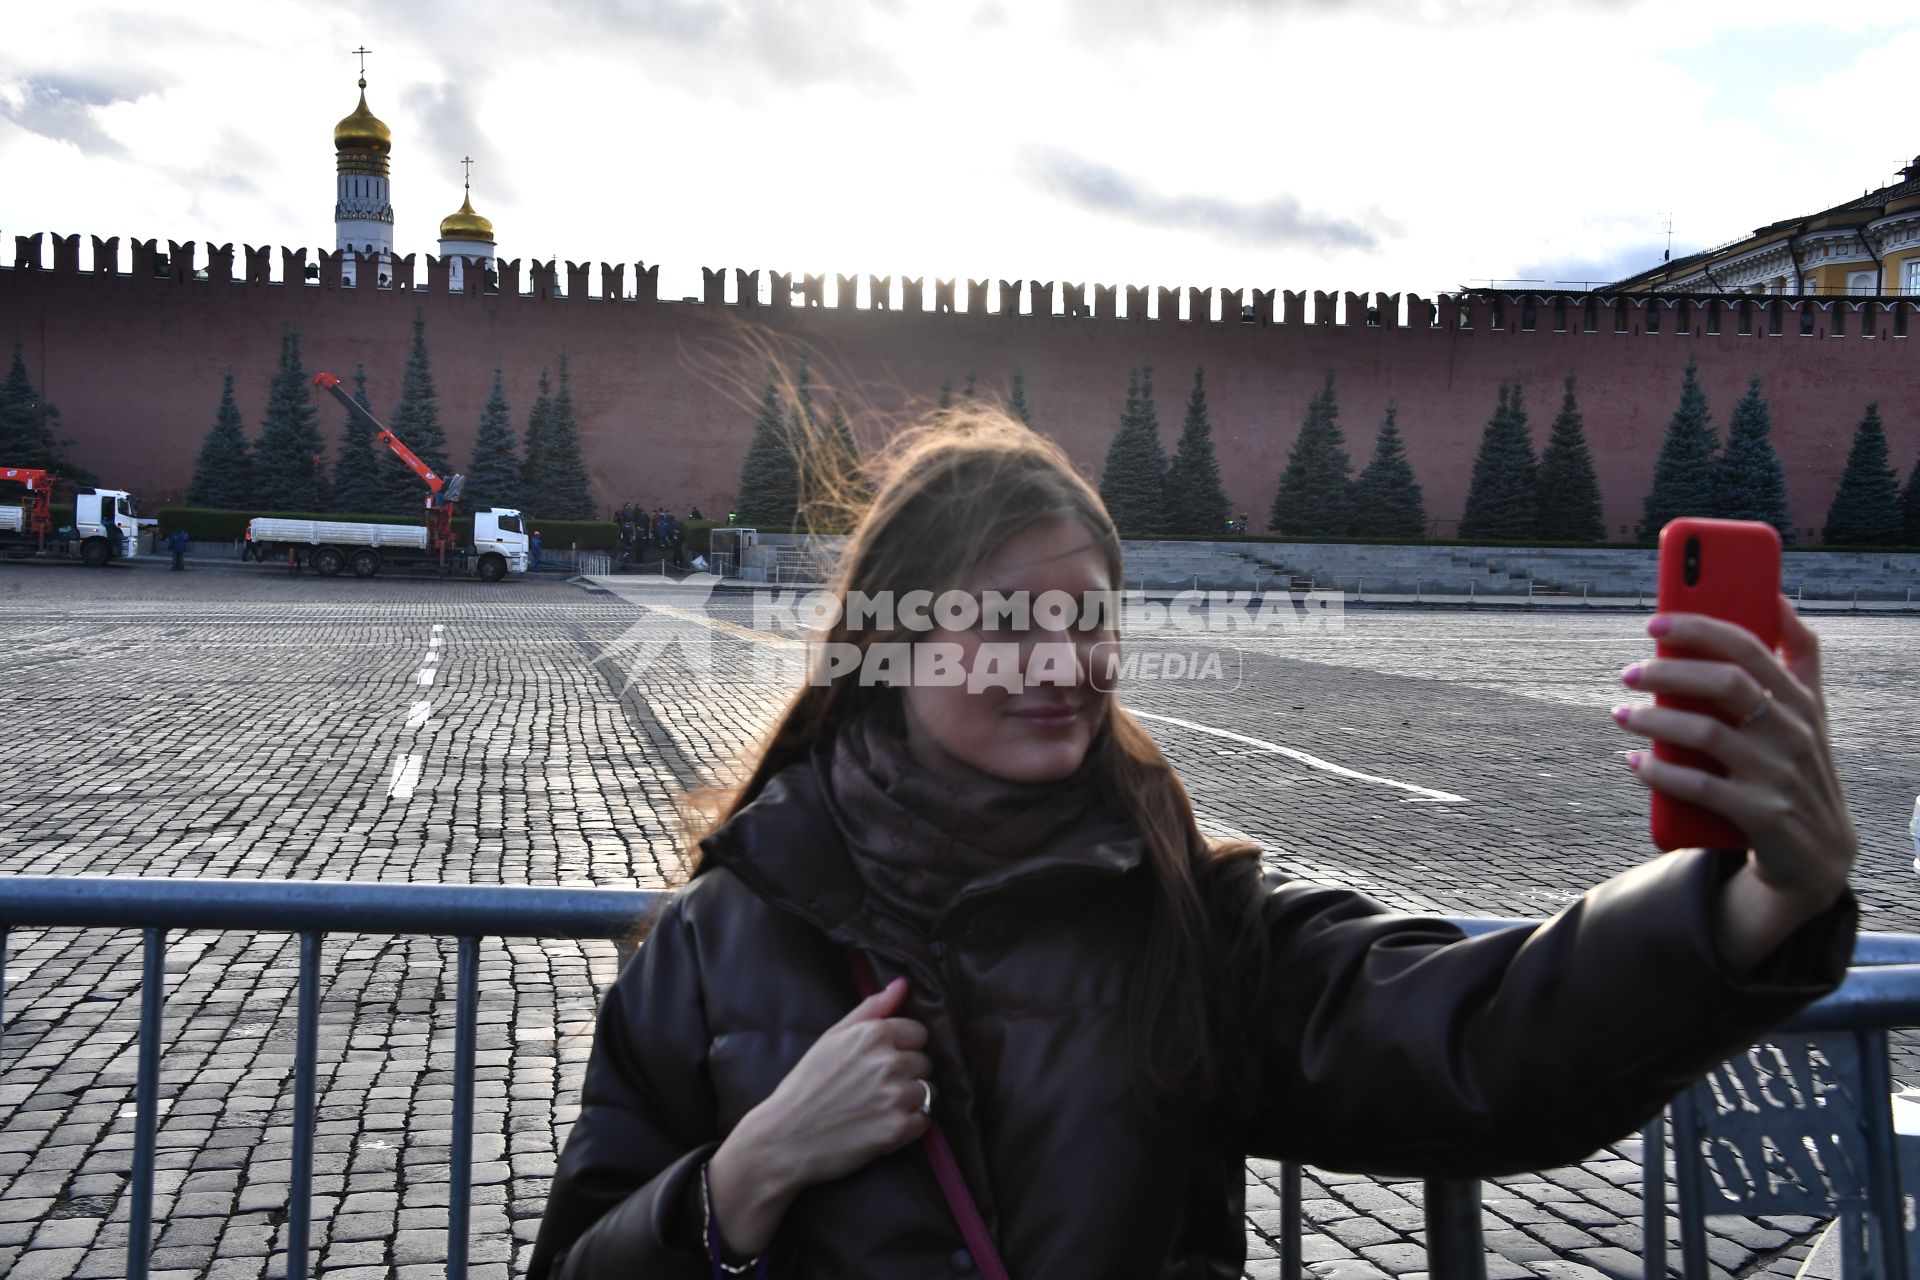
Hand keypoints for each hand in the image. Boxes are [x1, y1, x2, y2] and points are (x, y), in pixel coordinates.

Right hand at [706, 977, 932, 1254]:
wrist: (784, 1138)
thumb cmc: (805, 1085)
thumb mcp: (832, 1037)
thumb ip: (871, 1008)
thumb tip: (902, 984)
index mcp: (873, 1035)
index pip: (919, 1032)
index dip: (903, 1046)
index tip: (884, 1060)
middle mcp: (888, 1062)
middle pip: (925, 1062)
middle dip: (907, 1073)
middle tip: (878, 1086)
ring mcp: (895, 1097)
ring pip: (928, 1091)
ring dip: (910, 1100)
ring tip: (881, 1107)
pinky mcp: (898, 1130)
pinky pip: (925, 1121)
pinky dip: (910, 1125)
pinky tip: (884, 1124)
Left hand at [1613, 598, 1856, 972]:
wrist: (1818, 857)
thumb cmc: (1798, 768)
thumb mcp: (1809, 713)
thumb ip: (1797, 656)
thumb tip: (1776, 594)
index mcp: (1802, 699)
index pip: (1752, 646)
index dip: (1701, 628)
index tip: (1655, 622)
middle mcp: (1795, 732)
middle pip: (1728, 682)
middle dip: (1670, 671)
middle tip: (1629, 672)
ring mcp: (1780, 774)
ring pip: (1707, 733)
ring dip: (1655, 721)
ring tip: (1622, 714)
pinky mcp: (1763, 814)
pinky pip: (1700, 786)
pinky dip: (1660, 772)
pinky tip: (1635, 762)